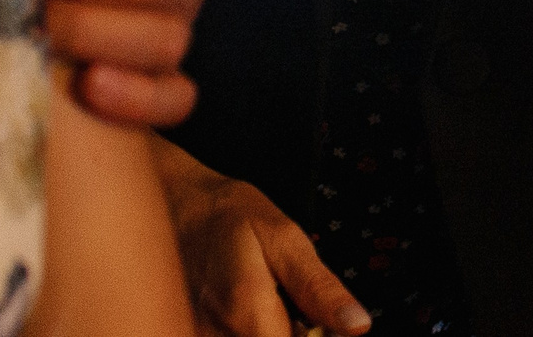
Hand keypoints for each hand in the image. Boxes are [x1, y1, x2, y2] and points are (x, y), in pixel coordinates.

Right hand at [155, 139, 367, 336]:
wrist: (175, 208)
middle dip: (293, 331)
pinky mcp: (190, 336)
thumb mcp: (285, 238)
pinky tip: (250, 311)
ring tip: (269, 301)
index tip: (320, 320)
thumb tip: (357, 325)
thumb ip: (318, 288)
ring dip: (270, 329)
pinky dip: (250, 329)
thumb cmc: (229, 216)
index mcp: (247, 315)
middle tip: (292, 304)